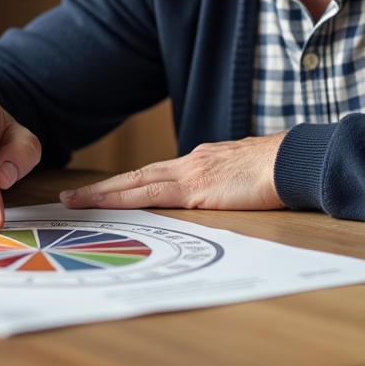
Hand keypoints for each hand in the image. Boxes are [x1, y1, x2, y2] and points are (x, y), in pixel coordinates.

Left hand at [60, 133, 285, 210]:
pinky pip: (152, 194)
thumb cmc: (279, 170)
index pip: (154, 175)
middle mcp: (190, 163)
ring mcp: (191, 173)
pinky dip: (125, 199)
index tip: (103, 192)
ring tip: (76, 201)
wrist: (294, 160)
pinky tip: (108, 205)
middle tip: (69, 198)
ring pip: (137, 183)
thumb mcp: (244, 177)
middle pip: (136, 177)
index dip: (125, 184)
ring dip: (104, 193)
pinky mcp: (197, 187)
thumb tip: (217, 197)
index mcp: (201, 162)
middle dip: (103, 189)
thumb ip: (224, 185)